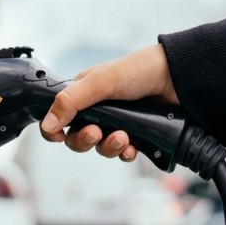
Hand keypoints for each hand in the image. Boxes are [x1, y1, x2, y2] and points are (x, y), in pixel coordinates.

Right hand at [39, 44, 179, 160]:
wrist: (178, 79)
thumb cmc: (139, 71)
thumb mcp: (100, 83)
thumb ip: (71, 102)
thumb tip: (46, 125)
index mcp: (83, 93)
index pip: (58, 116)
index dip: (54, 130)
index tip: (58, 136)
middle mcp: (97, 109)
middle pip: (76, 138)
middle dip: (84, 141)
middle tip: (96, 133)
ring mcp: (116, 123)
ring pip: (100, 148)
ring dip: (109, 147)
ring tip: (123, 137)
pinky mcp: (135, 134)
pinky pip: (122, 153)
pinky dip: (125, 153)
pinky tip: (133, 148)